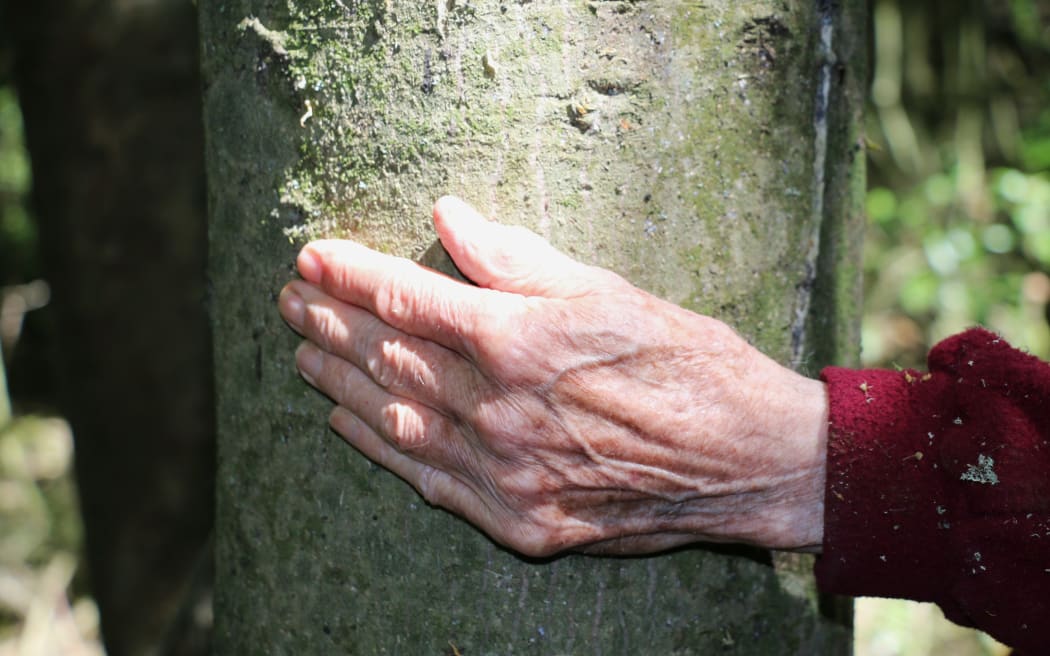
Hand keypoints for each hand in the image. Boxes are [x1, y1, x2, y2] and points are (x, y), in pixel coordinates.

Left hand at [278, 197, 827, 556]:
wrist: (748, 460)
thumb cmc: (688, 361)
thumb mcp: (609, 291)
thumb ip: (517, 258)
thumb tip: (448, 218)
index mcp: (523, 341)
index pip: (409, 299)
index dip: (351, 274)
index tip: (311, 256)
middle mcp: (502, 411)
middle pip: (391, 358)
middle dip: (330, 323)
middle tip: (289, 299)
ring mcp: (506, 474)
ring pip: (397, 420)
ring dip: (340, 382)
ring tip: (300, 353)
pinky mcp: (520, 522)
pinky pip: (429, 481)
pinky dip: (381, 448)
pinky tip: (347, 422)